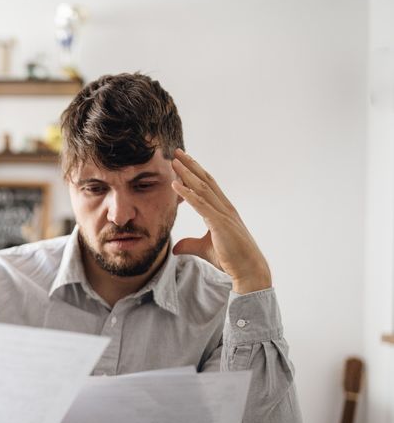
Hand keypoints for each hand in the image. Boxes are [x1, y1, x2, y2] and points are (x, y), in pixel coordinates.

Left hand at [170, 149, 271, 293]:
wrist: (248, 271)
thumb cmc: (231, 259)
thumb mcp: (204, 249)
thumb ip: (190, 245)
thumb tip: (175, 248)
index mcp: (222, 211)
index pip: (207, 186)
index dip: (194, 173)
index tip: (182, 161)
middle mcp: (224, 208)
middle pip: (205, 181)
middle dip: (190, 166)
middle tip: (176, 152)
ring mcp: (223, 214)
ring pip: (202, 189)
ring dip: (187, 174)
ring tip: (174, 162)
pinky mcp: (220, 224)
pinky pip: (201, 205)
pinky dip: (187, 193)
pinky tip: (175, 184)